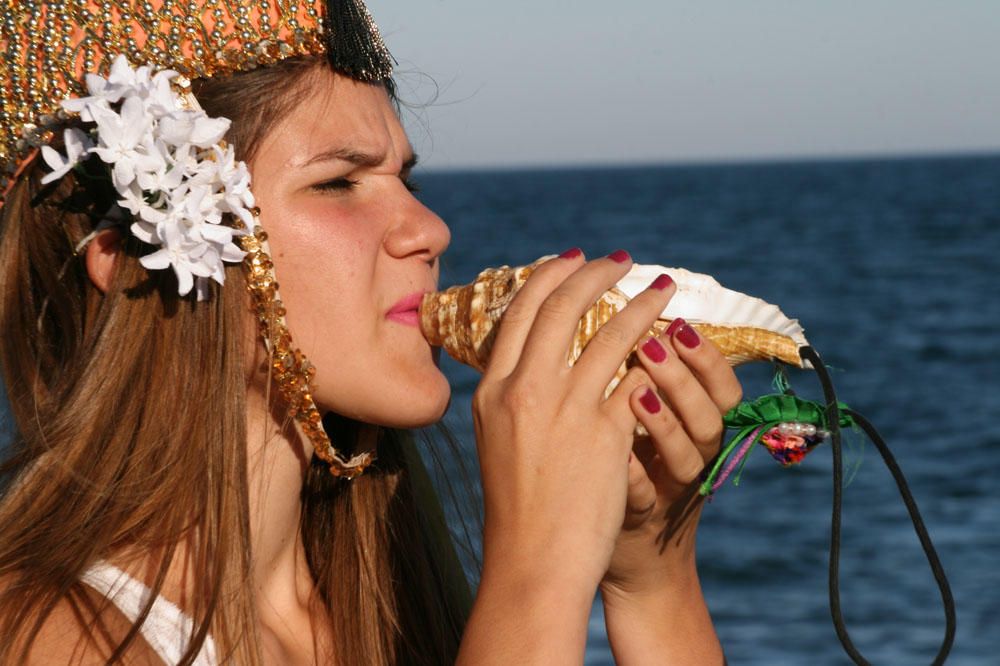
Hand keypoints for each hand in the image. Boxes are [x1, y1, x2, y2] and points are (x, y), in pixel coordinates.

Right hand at [471, 250, 677, 594]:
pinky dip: (655, 359)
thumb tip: (529, 361)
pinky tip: (672, 351)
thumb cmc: (516, 508)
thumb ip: (512, 397)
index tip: (574, 258)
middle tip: (621, 261)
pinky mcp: (605, 433)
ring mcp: (565, 409)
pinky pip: (637, 378)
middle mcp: (524, 390)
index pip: (520, 312)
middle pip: (563, 307)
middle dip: (596, 274)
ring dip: (643, 305)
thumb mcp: (497, 440)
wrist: (530, 562)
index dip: (550, 276)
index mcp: (492, 390)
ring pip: (611, 334)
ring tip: (663, 290)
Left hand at [601, 319, 742, 599]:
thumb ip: (646, 373)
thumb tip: (629, 309)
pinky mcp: (643, 519)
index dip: (707, 356)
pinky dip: (630, 474)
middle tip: (650, 343)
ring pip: (687, 457)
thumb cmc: (630, 465)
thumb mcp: (644, 418)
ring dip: (664, 422)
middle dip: (684, 378)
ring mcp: (671, 490)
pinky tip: (614, 451)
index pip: (723, 387)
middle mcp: (696, 457)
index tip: (678, 321)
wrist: (625, 550)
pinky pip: (642, 498)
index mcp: (699, 426)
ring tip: (636, 391)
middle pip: (710, 416)